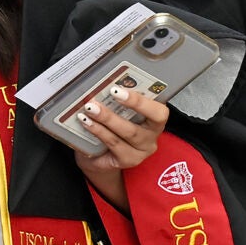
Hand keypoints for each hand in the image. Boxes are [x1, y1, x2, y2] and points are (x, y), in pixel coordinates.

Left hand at [57, 83, 171, 211]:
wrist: (100, 156)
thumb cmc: (112, 127)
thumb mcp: (117, 111)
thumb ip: (117, 100)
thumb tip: (101, 83)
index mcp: (155, 119)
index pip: (158, 111)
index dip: (140, 101)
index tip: (118, 90)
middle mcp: (152, 136)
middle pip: (143, 124)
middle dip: (122, 109)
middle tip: (101, 97)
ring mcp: (142, 151)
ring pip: (127, 133)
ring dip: (106, 119)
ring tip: (90, 109)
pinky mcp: (129, 160)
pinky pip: (114, 144)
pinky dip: (99, 131)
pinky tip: (87, 123)